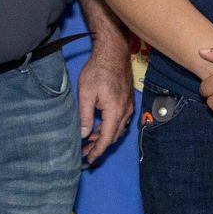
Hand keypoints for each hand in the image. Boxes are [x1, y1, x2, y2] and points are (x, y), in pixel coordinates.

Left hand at [77, 50, 133, 165]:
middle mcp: (125, 112)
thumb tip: (84, 135)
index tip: (88, 160)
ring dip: (104, 137)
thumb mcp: (85, 94)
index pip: (107, 138)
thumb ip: (85, 116)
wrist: (114, 53)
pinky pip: (120, 121)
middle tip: (84, 152)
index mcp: (115, 112)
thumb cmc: (98, 71)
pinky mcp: (127, 101)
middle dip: (100, 146)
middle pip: (114, 136)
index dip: (97, 151)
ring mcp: (128, 107)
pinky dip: (110, 127)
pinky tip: (99, 126)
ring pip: (118, 129)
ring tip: (89, 141)